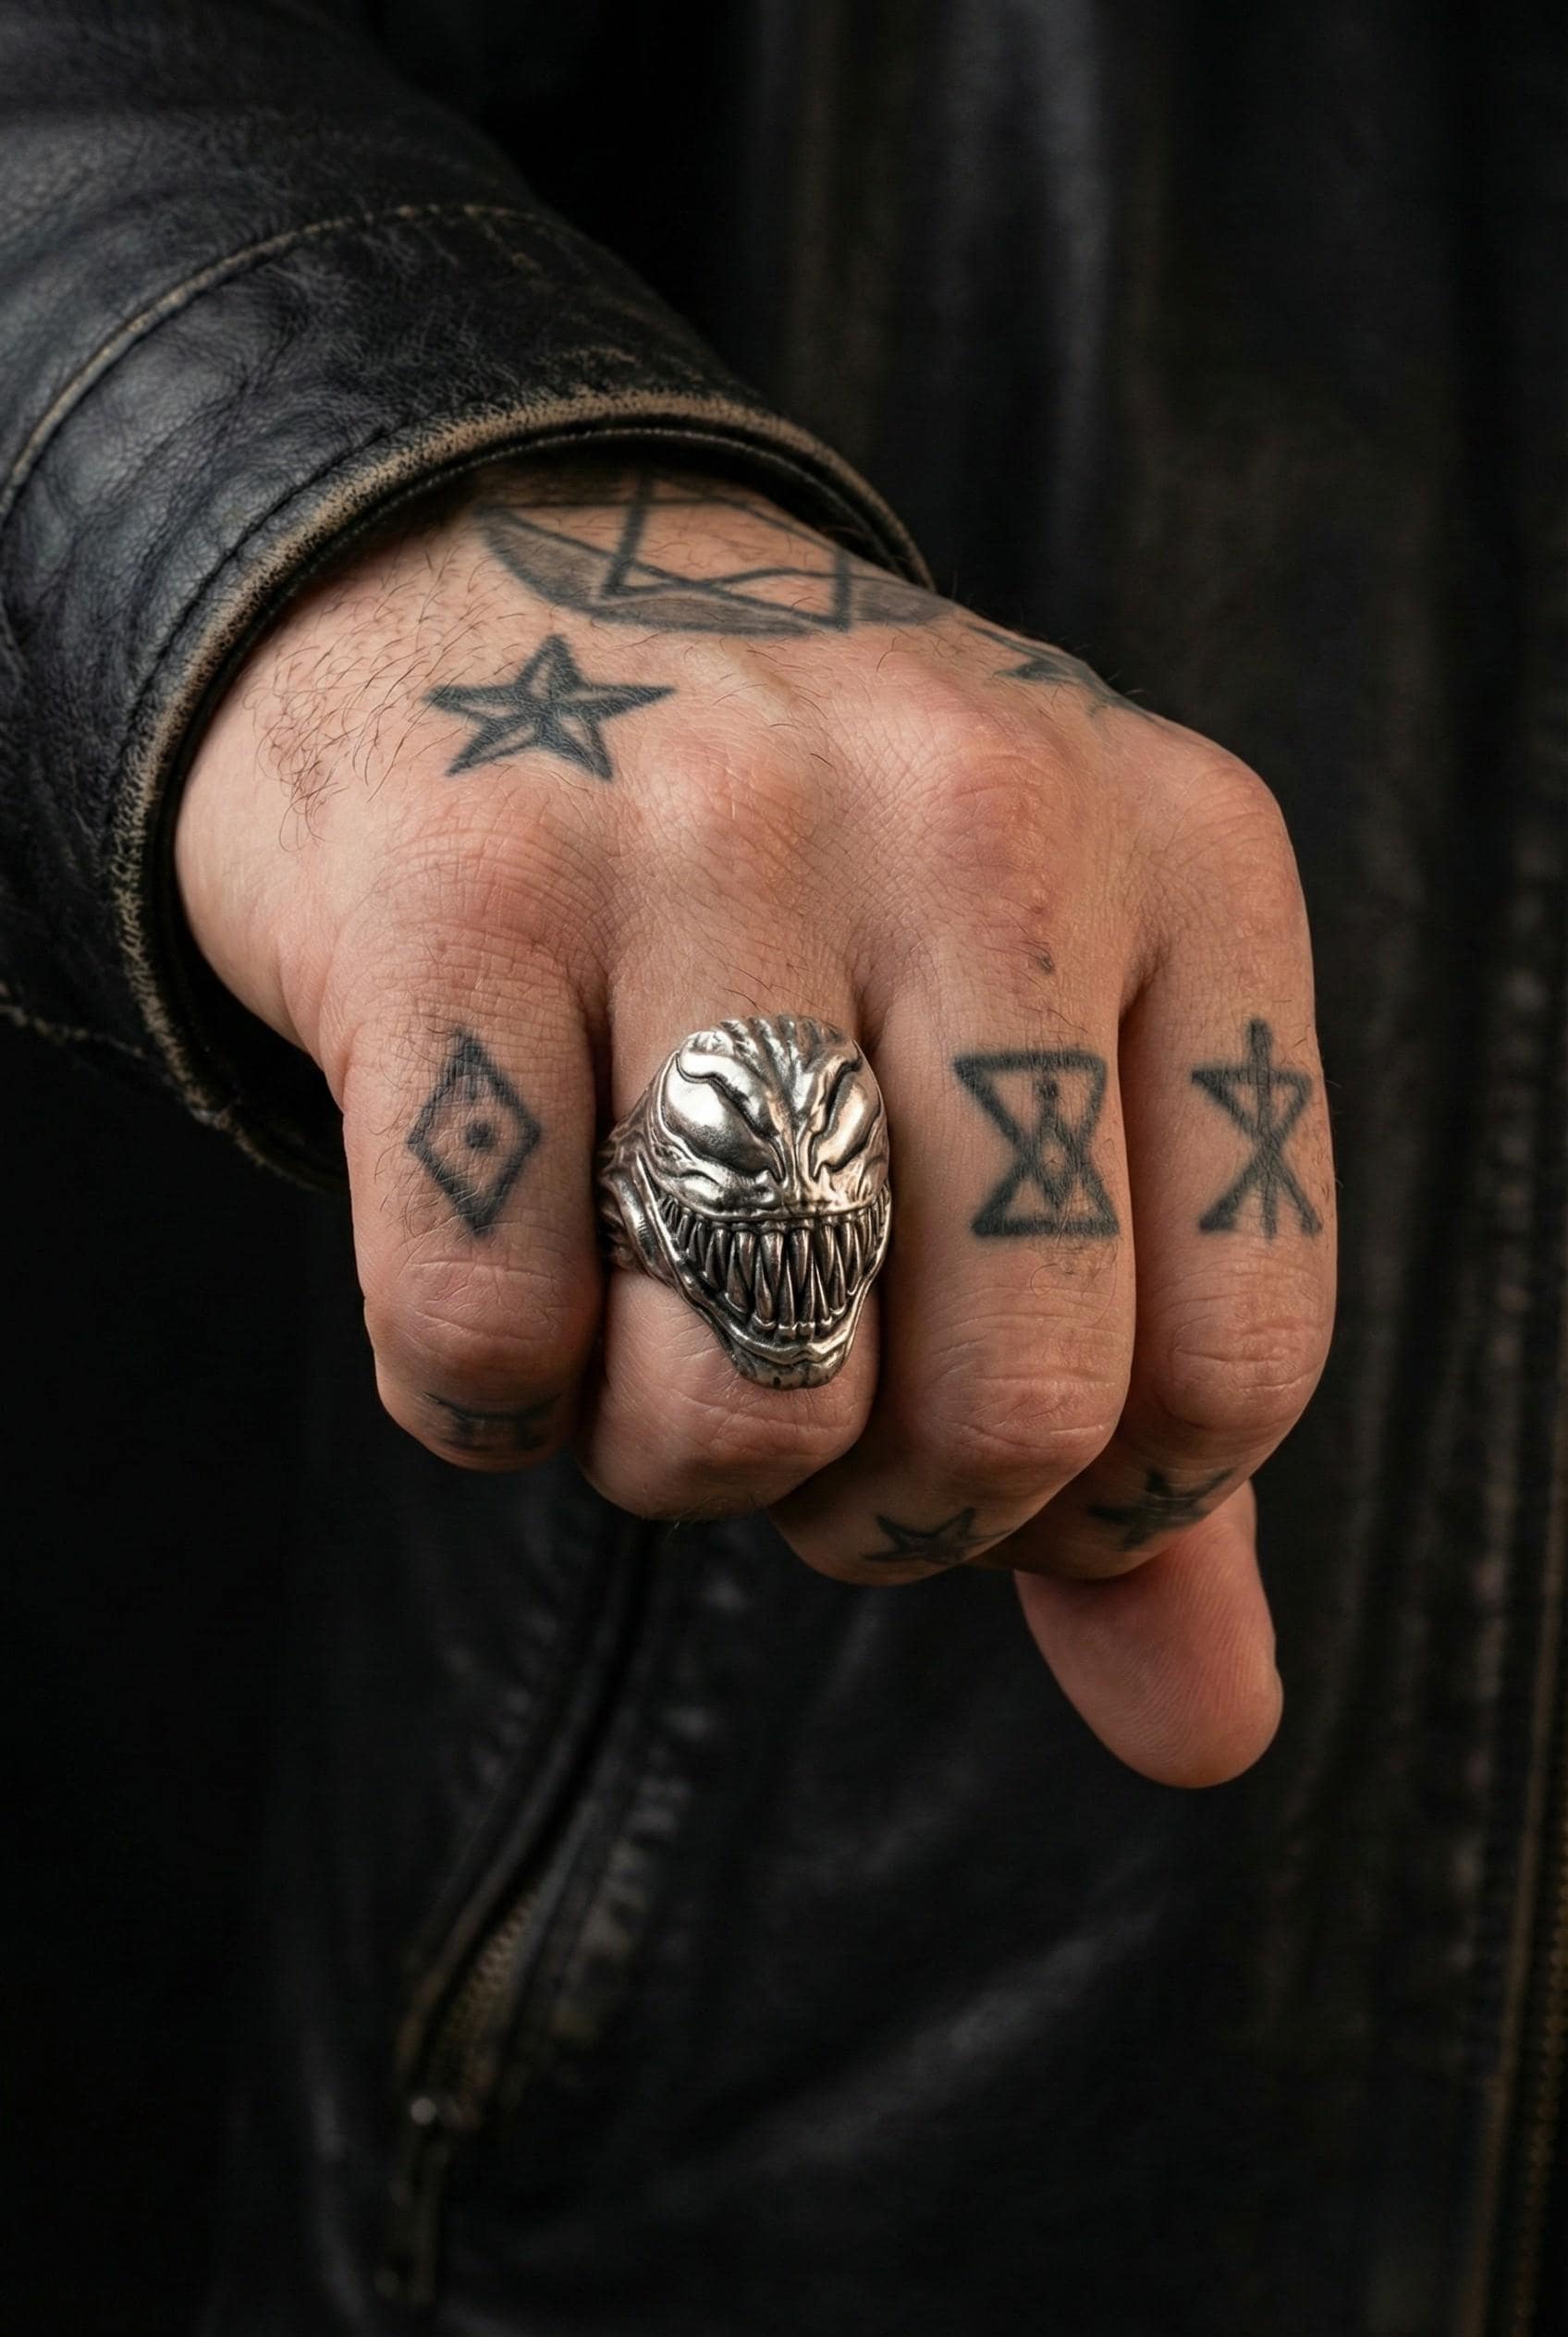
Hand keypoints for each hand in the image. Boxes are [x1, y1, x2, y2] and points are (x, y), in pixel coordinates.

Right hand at [176, 464, 1334, 1785]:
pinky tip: (499, 1281)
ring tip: (647, 1322)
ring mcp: (703, 832)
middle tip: (795, 1409)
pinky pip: (484, 1339)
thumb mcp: (1039, 1068)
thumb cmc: (802, 892)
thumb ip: (1142, 1403)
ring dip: (674, 1458)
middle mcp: (973, 813)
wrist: (475, 585)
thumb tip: (1204, 1736)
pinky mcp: (451, 887)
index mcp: (1183, 859)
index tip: (969, 1445)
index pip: (1231, 1366)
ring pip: (743, 1395)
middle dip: (878, 1514)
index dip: (1093, 1509)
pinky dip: (483, 1404)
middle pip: (1005, 1410)